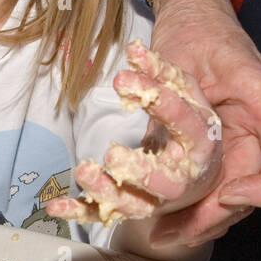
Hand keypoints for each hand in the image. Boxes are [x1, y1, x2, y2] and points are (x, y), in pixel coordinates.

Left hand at [46, 40, 222, 226]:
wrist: (199, 165)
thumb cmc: (190, 124)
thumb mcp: (185, 93)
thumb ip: (162, 72)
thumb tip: (134, 48)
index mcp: (204, 144)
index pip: (189, 127)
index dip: (164, 106)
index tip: (128, 84)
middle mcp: (186, 177)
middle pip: (169, 184)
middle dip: (141, 171)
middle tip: (112, 154)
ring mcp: (158, 197)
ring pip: (136, 203)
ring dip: (107, 191)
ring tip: (84, 171)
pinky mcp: (133, 205)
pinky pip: (106, 212)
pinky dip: (80, 210)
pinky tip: (55, 206)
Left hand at [145, 0, 260, 247]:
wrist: (190, 14)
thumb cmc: (196, 27)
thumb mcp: (187, 55)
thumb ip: (179, 98)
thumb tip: (161, 140)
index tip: (229, 196)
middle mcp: (257, 130)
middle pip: (256, 188)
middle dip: (217, 217)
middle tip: (177, 234)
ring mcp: (237, 141)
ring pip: (231, 195)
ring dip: (200, 220)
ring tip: (164, 235)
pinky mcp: (213, 148)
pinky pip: (210, 184)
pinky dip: (189, 205)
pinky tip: (160, 221)